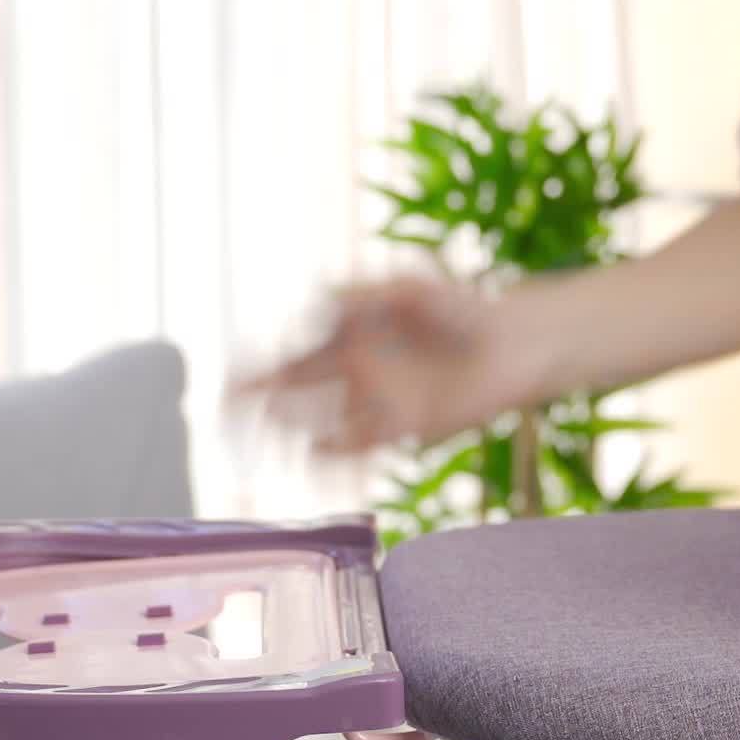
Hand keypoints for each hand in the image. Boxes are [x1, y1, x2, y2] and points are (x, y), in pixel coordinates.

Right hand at [232, 273, 537, 455]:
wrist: (514, 342)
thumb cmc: (462, 306)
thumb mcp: (409, 287)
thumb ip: (365, 293)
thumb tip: (321, 293)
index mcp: (346, 339)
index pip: (290, 359)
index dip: (255, 373)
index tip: (226, 383)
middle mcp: (354, 374)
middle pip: (293, 396)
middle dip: (258, 407)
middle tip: (226, 418)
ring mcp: (376, 402)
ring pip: (319, 424)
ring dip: (291, 432)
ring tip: (265, 436)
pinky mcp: (405, 427)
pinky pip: (361, 445)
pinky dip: (335, 453)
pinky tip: (316, 453)